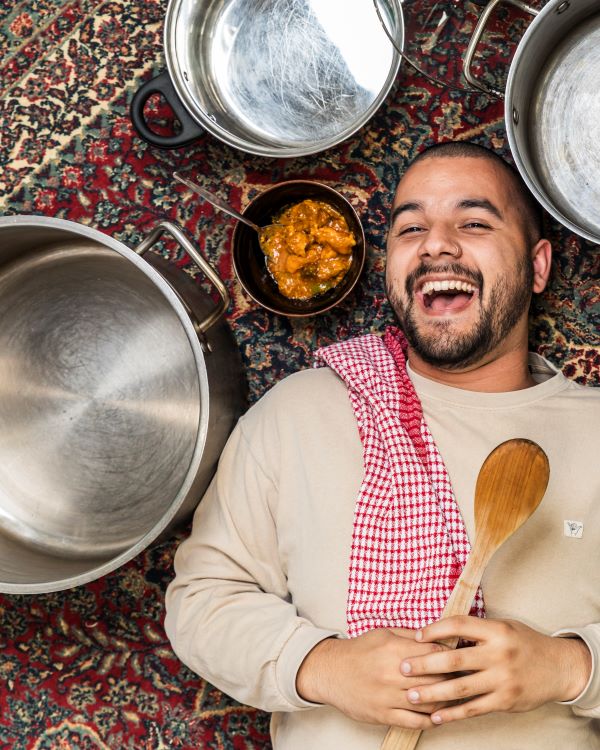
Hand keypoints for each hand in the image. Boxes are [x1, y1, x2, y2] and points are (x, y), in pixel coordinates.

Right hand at [296, 627, 449, 728]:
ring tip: (458, 698)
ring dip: (446, 701)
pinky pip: (414, 721)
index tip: (461, 657)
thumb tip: (437, 636)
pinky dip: (430, 720)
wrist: (331, 672)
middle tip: (467, 679)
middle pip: (434, 678)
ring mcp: (388, 696)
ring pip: (427, 702)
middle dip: (453, 679)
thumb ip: (410, 636)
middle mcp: (392, 673)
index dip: (450, 655)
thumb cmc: (359, 651)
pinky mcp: (383, 714)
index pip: (433, 653)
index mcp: (393, 649)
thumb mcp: (383, 633)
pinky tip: (439, 717)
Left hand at [399, 616, 591, 725]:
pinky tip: (435, 716)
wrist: (558, 667)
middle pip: (454, 659)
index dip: (434, 630)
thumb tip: (439, 632)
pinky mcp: (505, 701)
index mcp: (495, 630)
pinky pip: (473, 708)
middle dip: (424, 664)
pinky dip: (452, 713)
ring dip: (432, 692)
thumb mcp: (502, 627)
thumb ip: (475, 630)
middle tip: (402, 667)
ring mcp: (502, 679)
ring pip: (460, 688)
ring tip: (410, 695)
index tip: (416, 636)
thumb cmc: (523, 643)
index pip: (458, 625)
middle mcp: (498, 654)